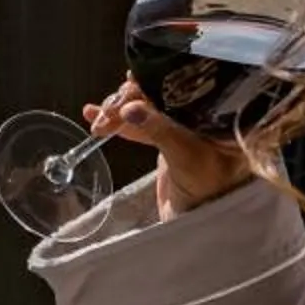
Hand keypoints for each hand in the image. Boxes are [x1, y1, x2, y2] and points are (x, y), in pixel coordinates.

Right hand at [82, 78, 257, 218]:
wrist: (206, 222)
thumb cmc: (210, 189)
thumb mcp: (186, 156)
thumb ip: (159, 130)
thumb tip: (129, 107)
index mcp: (210, 109)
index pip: (175, 85)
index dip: (148, 82)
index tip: (125, 88)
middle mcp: (196, 112)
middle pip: (155, 94)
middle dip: (126, 101)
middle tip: (105, 115)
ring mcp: (180, 127)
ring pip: (143, 110)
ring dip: (117, 111)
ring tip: (95, 117)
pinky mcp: (166, 142)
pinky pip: (138, 126)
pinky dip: (118, 123)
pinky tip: (94, 116)